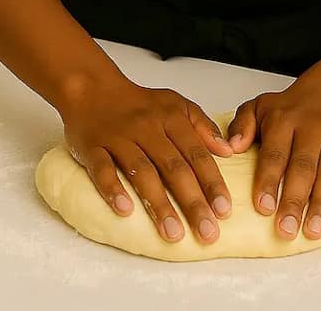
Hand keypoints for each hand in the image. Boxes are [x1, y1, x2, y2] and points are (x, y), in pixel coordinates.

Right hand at [59, 73, 235, 244]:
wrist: (93, 88)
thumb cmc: (139, 104)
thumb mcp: (176, 104)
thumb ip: (202, 126)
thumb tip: (227, 151)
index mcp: (171, 118)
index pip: (196, 153)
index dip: (211, 182)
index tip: (224, 211)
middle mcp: (147, 128)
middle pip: (173, 167)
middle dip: (192, 202)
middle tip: (206, 232)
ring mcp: (119, 137)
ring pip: (141, 172)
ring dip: (158, 204)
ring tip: (173, 233)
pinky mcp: (92, 147)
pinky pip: (102, 169)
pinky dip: (112, 189)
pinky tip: (125, 210)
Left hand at [225, 81, 320, 240]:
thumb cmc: (289, 108)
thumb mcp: (258, 106)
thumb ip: (242, 125)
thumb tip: (231, 147)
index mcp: (283, 119)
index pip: (274, 153)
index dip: (269, 180)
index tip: (263, 208)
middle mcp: (311, 126)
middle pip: (303, 167)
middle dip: (294, 200)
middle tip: (286, 230)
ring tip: (313, 231)